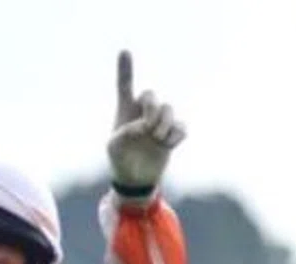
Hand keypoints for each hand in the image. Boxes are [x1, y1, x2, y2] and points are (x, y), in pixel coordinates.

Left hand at [107, 51, 185, 192]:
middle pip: (151, 95)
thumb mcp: (114, 147)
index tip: (124, 51)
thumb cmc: (120, 160)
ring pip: (168, 109)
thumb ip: (124, 133)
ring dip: (164, 123)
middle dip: (151, 108)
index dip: (125, 69)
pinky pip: (181, 127)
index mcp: (125, 111)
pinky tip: (168, 145)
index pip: (125, 86)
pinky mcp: (172, 134)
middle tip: (148, 128)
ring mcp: (159, 123)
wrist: (136, 180)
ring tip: (157, 138)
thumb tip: (144, 126)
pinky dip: (176, 135)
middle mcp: (143, 113)